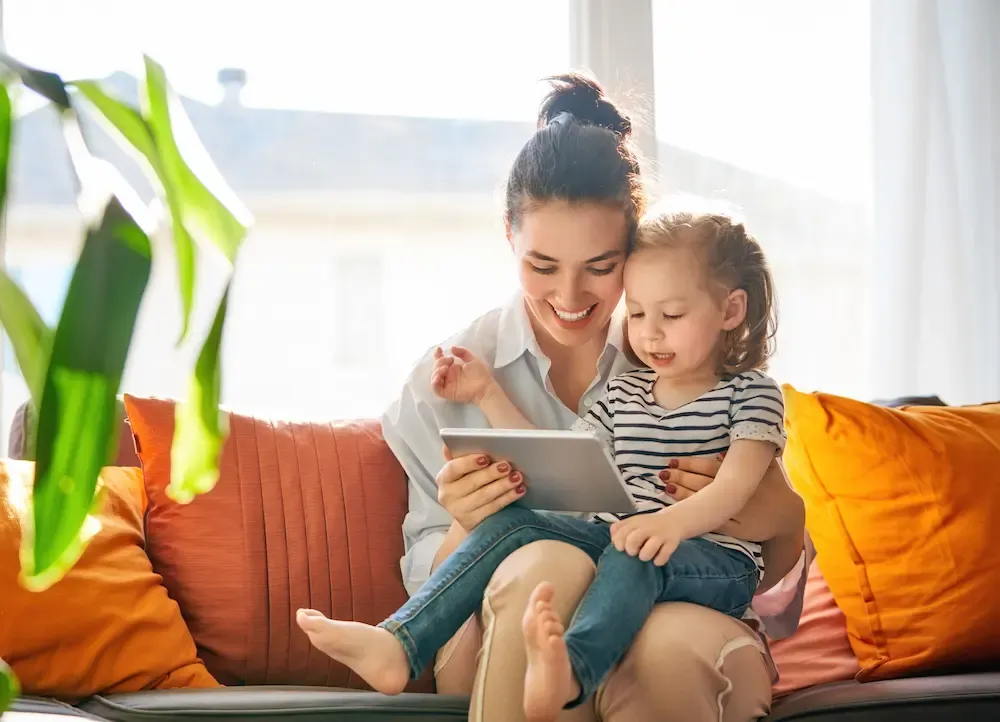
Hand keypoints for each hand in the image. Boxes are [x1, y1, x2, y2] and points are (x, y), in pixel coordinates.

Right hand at [430, 346, 496, 404]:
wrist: (485, 387)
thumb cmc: (480, 374)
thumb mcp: (472, 359)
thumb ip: (462, 352)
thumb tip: (452, 348)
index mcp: (453, 368)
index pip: (441, 361)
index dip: (437, 355)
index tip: (439, 349)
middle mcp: (448, 376)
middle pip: (436, 368)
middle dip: (440, 362)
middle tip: (450, 360)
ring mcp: (447, 384)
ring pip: (434, 378)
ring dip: (436, 371)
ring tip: (445, 368)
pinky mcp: (447, 393)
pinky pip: (436, 389)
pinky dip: (434, 383)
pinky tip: (438, 377)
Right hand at [436, 445, 525, 530]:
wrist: (468, 511)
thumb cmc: (467, 482)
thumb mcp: (461, 470)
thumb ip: (458, 455)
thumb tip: (448, 446)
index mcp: (444, 478)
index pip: (454, 468)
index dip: (469, 462)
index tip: (485, 457)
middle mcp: (448, 496)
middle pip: (472, 483)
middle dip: (491, 473)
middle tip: (507, 466)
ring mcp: (460, 512)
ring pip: (485, 496)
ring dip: (503, 485)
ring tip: (518, 477)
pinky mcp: (473, 522)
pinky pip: (493, 508)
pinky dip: (508, 498)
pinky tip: (519, 490)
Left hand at [610, 512, 681, 565]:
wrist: (673, 520)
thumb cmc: (648, 525)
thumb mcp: (633, 522)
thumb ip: (619, 529)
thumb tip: (613, 540)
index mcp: (635, 522)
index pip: (620, 533)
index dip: (618, 543)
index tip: (621, 548)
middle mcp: (647, 527)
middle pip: (632, 541)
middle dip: (631, 550)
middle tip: (634, 552)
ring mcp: (660, 535)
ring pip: (648, 551)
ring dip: (645, 556)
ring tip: (646, 555)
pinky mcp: (672, 543)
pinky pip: (663, 556)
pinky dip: (658, 560)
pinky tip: (657, 559)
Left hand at [659, 455, 800, 541]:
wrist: (789, 518)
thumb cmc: (776, 489)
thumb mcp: (769, 469)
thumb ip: (752, 456)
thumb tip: (723, 450)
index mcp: (740, 476)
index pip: (709, 468)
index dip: (690, 464)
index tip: (673, 461)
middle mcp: (734, 492)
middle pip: (701, 483)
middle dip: (681, 477)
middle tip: (663, 473)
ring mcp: (733, 511)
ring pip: (703, 501)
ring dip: (683, 494)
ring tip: (666, 486)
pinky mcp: (733, 528)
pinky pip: (710, 520)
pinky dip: (695, 514)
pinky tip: (681, 510)